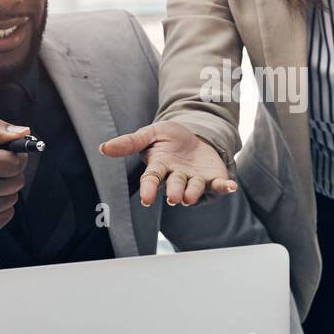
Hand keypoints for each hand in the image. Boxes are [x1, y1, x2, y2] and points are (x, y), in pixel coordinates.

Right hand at [99, 119, 236, 207]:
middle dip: (175, 191)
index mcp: (160, 167)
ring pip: (193, 189)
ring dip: (193, 192)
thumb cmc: (170, 138)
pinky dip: (224, 187)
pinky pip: (218, 185)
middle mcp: (177, 177)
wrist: (196, 136)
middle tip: (175, 197)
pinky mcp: (213, 178)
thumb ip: (130, 142)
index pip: (152, 179)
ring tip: (190, 196)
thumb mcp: (151, 134)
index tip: (147, 200)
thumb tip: (103, 148)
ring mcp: (195, 179)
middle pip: (174, 186)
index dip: (149, 189)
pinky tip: (231, 187)